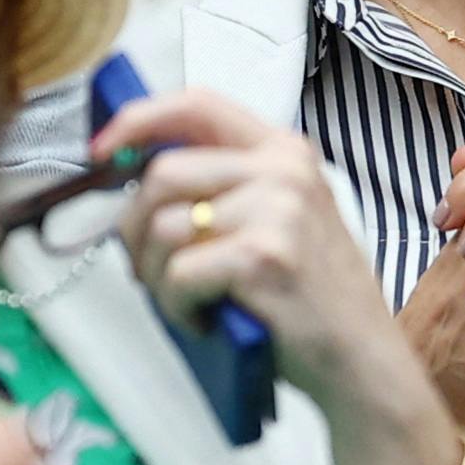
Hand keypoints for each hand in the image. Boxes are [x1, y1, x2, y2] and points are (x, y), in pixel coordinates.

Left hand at [98, 90, 402, 400]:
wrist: (362, 360)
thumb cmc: (309, 297)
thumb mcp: (279, 218)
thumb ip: (221, 187)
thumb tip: (133, 177)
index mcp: (283, 151)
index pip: (196, 104)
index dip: (138, 121)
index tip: (102, 152)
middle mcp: (282, 170)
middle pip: (164, 173)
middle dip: (136, 228)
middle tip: (148, 269)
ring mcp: (276, 211)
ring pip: (163, 227)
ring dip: (154, 276)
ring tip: (185, 301)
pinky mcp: (262, 257)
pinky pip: (178, 273)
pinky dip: (177, 306)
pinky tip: (206, 320)